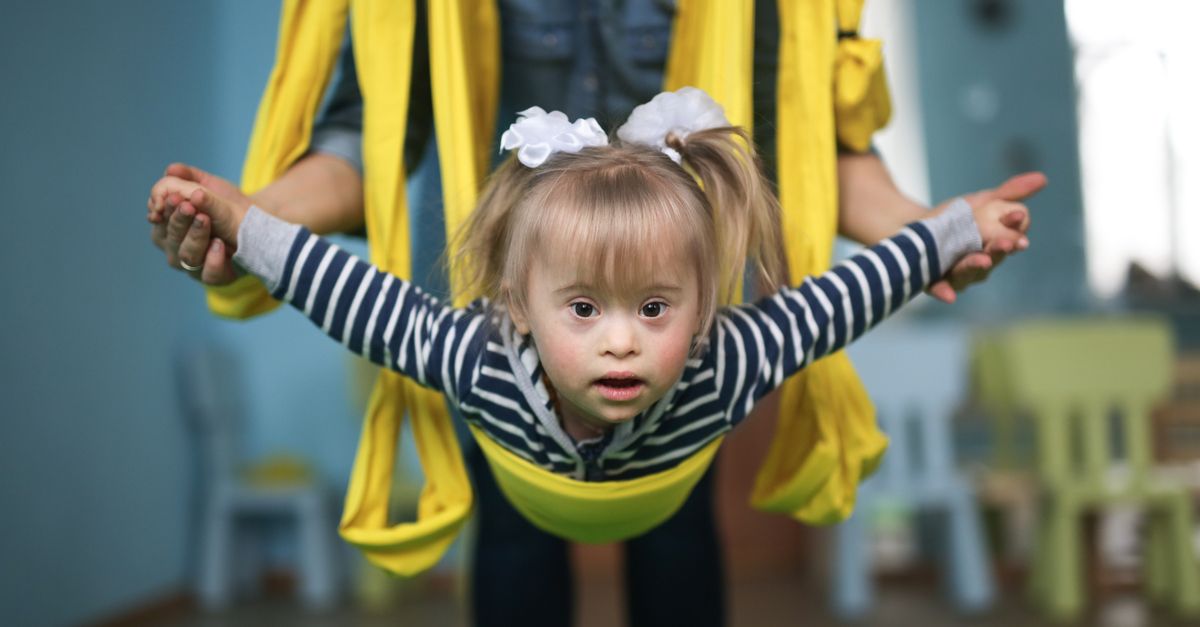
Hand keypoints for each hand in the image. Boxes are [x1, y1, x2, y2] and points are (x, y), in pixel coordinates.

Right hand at [146, 164, 247, 284]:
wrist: (260, 225)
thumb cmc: (228, 207)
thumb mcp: (212, 187)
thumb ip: (190, 178)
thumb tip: (171, 169)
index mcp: (170, 227)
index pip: (158, 220)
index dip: (163, 210)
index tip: (174, 198)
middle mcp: (177, 249)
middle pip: (169, 239)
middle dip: (179, 220)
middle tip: (190, 205)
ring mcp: (196, 266)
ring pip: (186, 258)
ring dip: (194, 237)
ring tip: (206, 220)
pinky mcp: (216, 277)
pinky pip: (209, 275)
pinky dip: (212, 261)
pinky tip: (219, 245)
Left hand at [927, 172, 1044, 302]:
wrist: (914, 230)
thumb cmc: (955, 219)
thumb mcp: (981, 202)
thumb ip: (1009, 194)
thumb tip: (1043, 178)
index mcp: (995, 245)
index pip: (1010, 238)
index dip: (1014, 229)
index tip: (1017, 216)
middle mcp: (979, 263)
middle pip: (992, 258)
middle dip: (999, 250)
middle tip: (1007, 243)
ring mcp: (957, 274)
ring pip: (968, 274)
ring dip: (975, 267)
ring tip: (983, 260)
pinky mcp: (933, 282)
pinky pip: (940, 290)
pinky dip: (945, 292)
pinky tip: (950, 296)